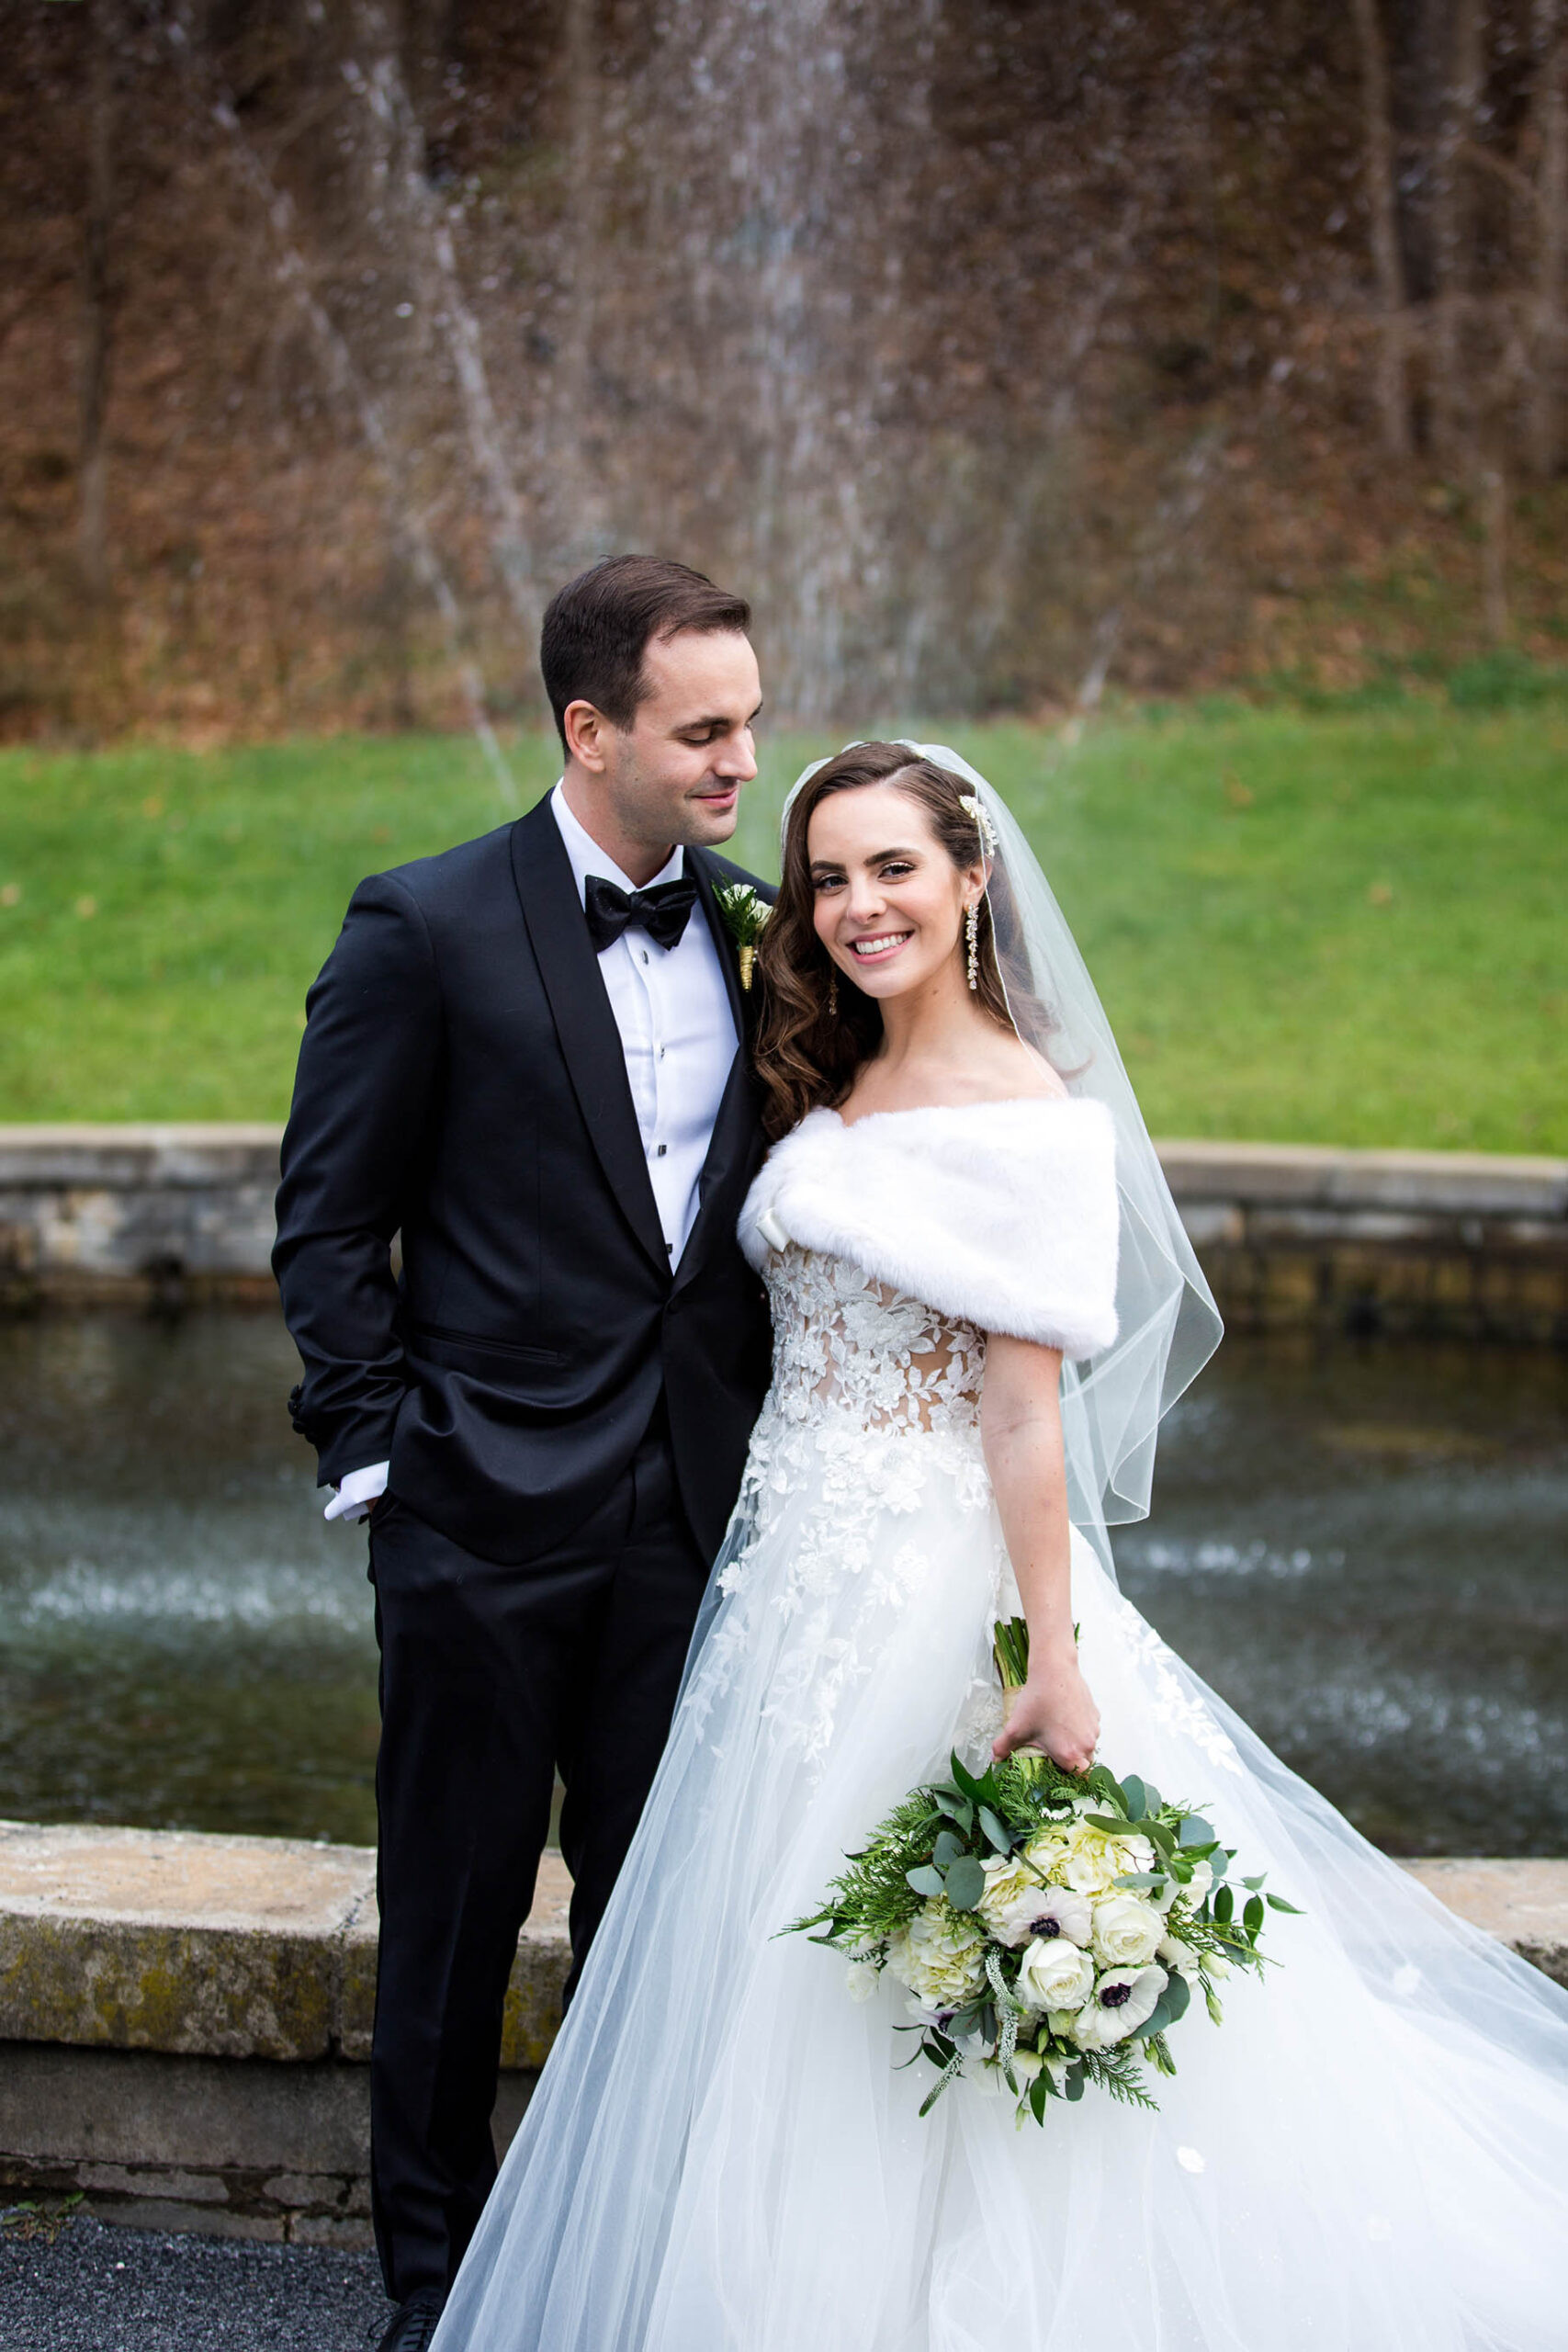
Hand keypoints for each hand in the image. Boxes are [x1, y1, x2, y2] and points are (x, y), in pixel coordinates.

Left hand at [992, 1652, 1099, 1775]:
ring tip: (1057, 1733)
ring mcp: (1093, 1729)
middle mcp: (1086, 1744)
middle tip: (1056, 1754)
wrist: (1054, 1671)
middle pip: (1085, 1764)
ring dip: (1076, 1744)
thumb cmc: (1038, 1700)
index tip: (1060, 1773)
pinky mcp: (1094, 1715)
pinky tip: (1063, 1718)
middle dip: (1072, 1762)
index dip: (1071, 1779)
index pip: (1080, 1779)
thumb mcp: (1015, 1727)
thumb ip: (1003, 1748)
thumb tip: (995, 1760)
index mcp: (1069, 1754)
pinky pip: (1090, 1730)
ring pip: (1088, 1746)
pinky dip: (1080, 1729)